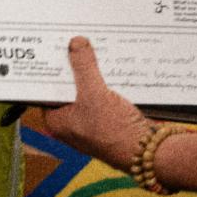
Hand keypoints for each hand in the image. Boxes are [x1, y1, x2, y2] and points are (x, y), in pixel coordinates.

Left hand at [41, 36, 148, 170]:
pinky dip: (103, 83)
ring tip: (88, 48)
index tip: (50, 49)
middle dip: (70, 68)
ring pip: (85, 91)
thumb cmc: (115, 131)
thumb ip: (83, 66)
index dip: (49, 69)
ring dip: (88, 74)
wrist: (151, 154)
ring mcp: (91, 124)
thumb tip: (75, 42)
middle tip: (70, 43)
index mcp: (58, 122)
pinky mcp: (109, 122)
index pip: (45, 90)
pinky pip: (101, 97)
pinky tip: (107, 67)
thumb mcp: (94, 93)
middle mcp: (72, 124)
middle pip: (67, 88)